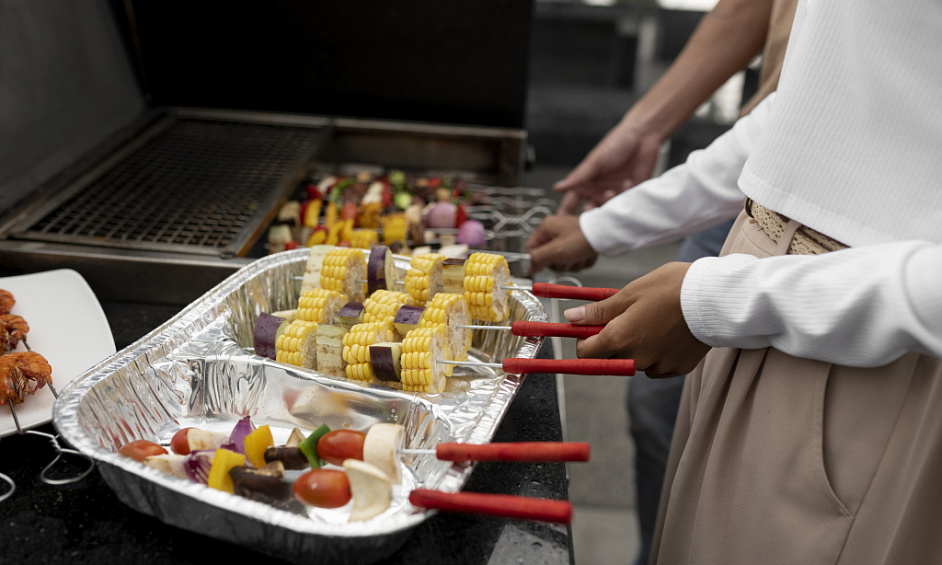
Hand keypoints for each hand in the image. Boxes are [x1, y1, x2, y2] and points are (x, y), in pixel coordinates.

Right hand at [525, 215, 597, 274]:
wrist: (606, 235)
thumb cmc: (581, 239)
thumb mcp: (555, 251)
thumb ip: (537, 260)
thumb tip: (529, 268)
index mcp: (546, 228)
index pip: (531, 249)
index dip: (538, 260)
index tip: (548, 264)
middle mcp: (556, 231)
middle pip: (548, 258)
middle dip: (560, 263)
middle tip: (568, 257)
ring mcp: (568, 238)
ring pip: (563, 261)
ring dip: (572, 263)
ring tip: (580, 255)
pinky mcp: (579, 244)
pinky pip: (574, 260)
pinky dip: (581, 261)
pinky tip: (586, 255)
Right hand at [554, 118, 663, 214]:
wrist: (643, 137)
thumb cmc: (616, 144)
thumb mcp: (594, 162)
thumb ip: (577, 178)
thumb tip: (558, 188)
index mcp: (586, 183)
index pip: (571, 203)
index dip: (565, 214)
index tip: (562, 224)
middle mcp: (598, 191)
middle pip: (589, 212)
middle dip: (589, 215)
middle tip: (590, 212)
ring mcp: (614, 194)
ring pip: (606, 211)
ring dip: (607, 204)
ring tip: (610, 191)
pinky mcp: (630, 195)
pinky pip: (624, 205)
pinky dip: (624, 196)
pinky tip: (627, 182)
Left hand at [563, 262, 709, 377]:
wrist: (715, 298)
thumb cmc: (670, 288)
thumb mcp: (629, 293)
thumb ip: (599, 311)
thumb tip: (570, 318)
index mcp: (620, 339)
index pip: (586, 352)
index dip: (585, 338)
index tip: (593, 325)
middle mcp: (636, 359)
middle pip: (611, 357)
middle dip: (613, 340)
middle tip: (629, 316)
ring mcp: (659, 366)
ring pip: (635, 361)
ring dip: (637, 346)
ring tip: (655, 319)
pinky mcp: (678, 369)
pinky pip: (657, 365)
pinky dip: (657, 352)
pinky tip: (669, 332)